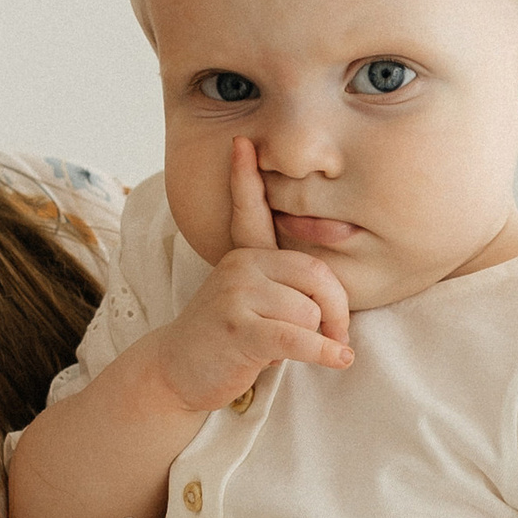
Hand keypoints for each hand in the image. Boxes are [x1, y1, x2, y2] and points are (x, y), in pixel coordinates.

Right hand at [143, 138, 353, 414]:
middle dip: (336, 309)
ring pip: (309, 310)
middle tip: (338, 335)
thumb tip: (329, 295)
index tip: (239, 144)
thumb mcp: (250, 302)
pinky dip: (323, 351)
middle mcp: (238, 267)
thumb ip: (280, 286)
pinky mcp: (238, 330)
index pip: (258, 215)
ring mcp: (235, 296)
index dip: (247, 181)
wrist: (178, 374)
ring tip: (298, 351)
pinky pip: (297, 336)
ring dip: (317, 339)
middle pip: (315, 274)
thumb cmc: (227, 340)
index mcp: (243, 254)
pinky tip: (339, 360)